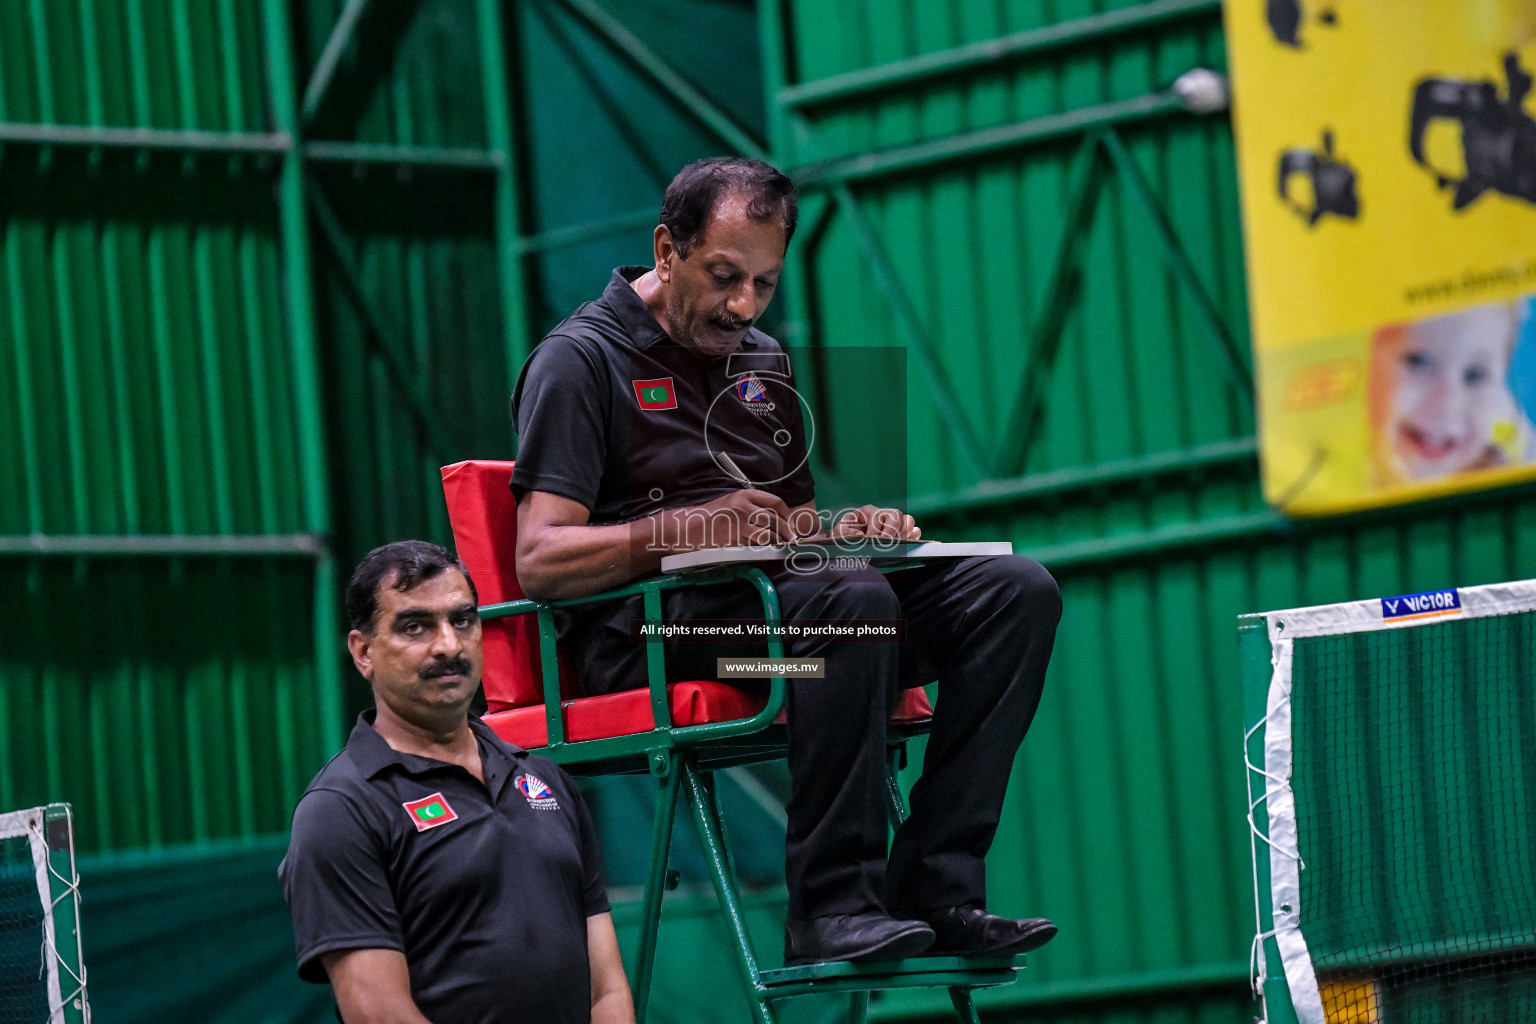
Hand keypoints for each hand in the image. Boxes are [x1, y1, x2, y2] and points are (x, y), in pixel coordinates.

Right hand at [661, 489, 796, 549]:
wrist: (689, 528)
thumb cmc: (711, 516)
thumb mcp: (731, 503)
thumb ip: (751, 507)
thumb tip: (774, 518)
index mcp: (745, 495)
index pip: (775, 502)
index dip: (787, 514)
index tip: (791, 523)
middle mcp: (744, 506)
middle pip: (775, 518)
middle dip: (787, 530)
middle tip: (792, 539)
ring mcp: (740, 522)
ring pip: (768, 532)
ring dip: (777, 541)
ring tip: (781, 545)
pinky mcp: (736, 537)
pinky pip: (757, 543)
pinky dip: (765, 547)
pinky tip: (767, 549)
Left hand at [830, 505, 920, 541]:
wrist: (848, 547)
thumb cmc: (844, 539)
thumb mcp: (838, 534)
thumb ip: (843, 532)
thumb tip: (861, 534)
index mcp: (868, 512)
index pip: (878, 517)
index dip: (876, 531)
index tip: (871, 541)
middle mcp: (883, 514)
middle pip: (896, 515)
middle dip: (892, 531)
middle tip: (885, 544)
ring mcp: (895, 524)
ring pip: (908, 521)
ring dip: (904, 533)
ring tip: (896, 545)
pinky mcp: (903, 534)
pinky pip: (915, 532)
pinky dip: (913, 538)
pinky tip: (905, 546)